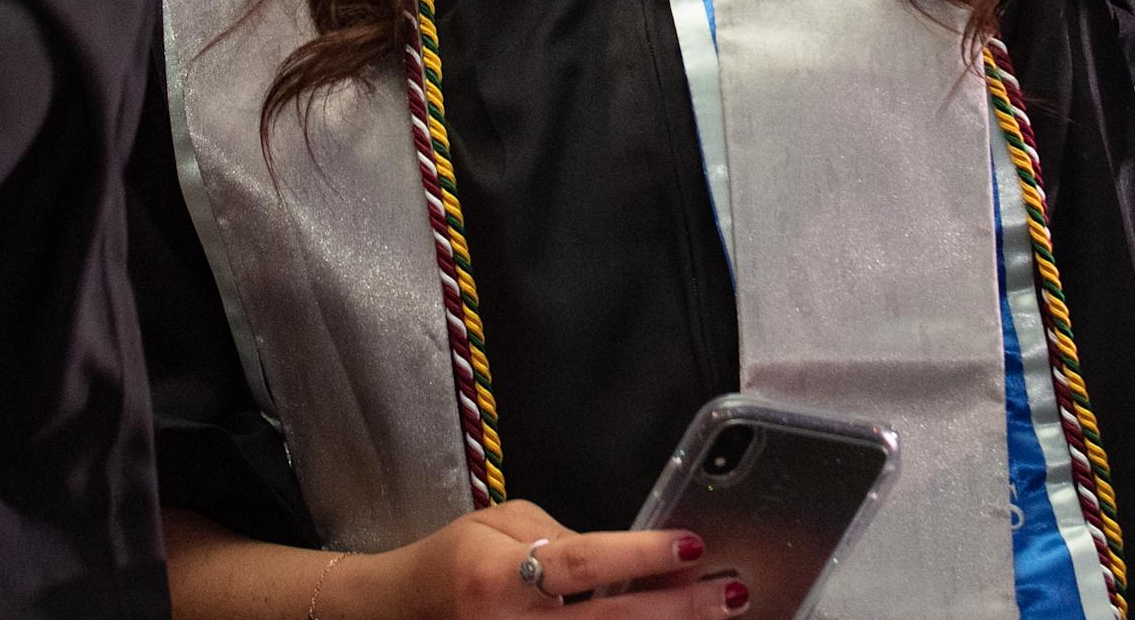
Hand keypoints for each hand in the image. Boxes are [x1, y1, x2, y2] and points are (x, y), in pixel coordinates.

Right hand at [383, 502, 741, 617]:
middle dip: (677, 608)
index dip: (639, 555)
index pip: (583, 564)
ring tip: (718, 614)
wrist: (404, 615)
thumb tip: (625, 555)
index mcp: (500, 575)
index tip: (689, 544)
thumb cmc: (453, 562)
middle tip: (729, 591)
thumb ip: (559, 537)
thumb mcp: (498, 524)